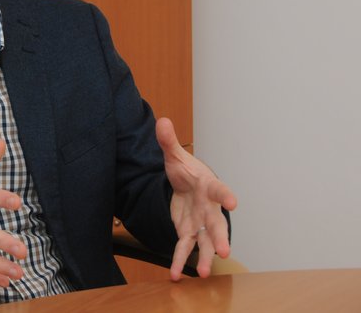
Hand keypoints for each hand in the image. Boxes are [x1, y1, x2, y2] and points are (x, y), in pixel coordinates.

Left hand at [156, 118, 237, 280]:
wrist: (185, 185)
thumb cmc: (186, 171)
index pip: (219, 190)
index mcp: (208, 186)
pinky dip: (179, 261)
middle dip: (220, 238)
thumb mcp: (174, 156)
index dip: (227, 196)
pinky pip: (185, 248)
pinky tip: (175, 275)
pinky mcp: (188, 232)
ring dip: (204, 257)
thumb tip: (161, 121)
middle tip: (224, 252)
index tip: (234, 203)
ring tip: (203, 273)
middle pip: (217, 224)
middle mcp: (209, 208)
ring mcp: (200, 223)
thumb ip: (168, 142)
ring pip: (206, 242)